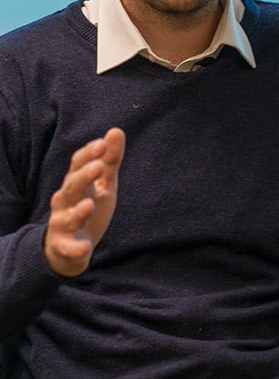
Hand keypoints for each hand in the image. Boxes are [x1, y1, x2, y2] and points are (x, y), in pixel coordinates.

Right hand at [44, 128, 125, 277]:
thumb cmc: (88, 206)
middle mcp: (65, 201)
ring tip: (90, 204)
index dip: (89, 154)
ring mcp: (63, 224)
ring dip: (78, 211)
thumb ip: (109, 160)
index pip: (78, 165)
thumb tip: (116, 130)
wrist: (70, 248)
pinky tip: (85, 248)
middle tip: (98, 166)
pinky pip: (68, 247)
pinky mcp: (64, 246)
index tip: (102, 144)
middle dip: (83, 176)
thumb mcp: (103, 183)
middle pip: (70, 186)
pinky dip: (75, 248)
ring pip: (67, 216)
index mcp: (76, 184)